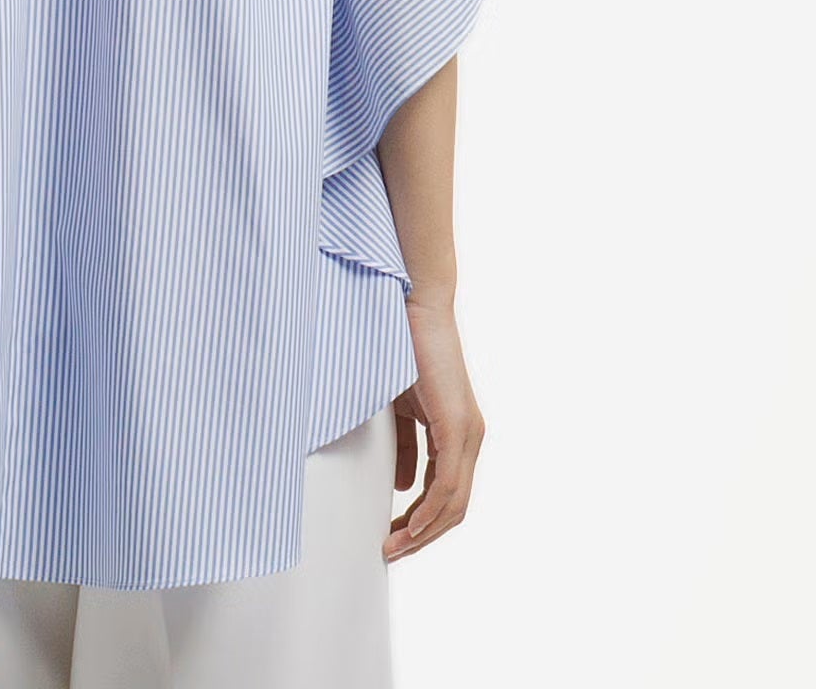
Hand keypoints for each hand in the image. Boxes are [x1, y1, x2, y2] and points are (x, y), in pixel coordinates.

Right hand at [382, 294, 484, 560]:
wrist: (413, 307)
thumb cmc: (403, 350)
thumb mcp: (398, 409)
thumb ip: (403, 446)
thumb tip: (401, 486)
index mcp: (458, 434)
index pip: (447, 497)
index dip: (422, 523)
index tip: (393, 539)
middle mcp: (471, 439)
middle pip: (454, 509)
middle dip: (422, 537)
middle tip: (390, 553)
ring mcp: (468, 434)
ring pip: (452, 503)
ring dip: (422, 532)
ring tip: (392, 546)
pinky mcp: (458, 426)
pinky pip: (446, 484)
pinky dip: (426, 510)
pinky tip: (406, 524)